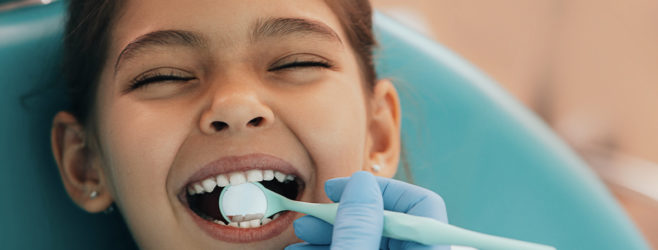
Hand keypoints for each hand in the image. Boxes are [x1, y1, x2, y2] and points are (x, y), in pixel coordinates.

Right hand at [285, 171, 448, 249]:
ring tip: (300, 235)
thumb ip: (359, 226)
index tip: (340, 189)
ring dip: (332, 232)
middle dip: (345, 212)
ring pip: (371, 240)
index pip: (421, 206)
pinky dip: (334, 249)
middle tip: (310, 216)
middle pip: (390, 222)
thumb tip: (361, 183)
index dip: (380, 189)